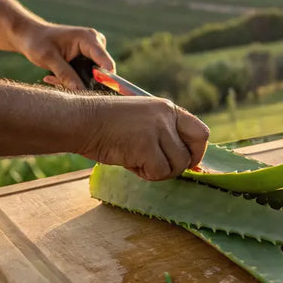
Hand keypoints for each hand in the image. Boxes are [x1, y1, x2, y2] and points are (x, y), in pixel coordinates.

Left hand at [14, 21, 114, 89]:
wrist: (29, 35)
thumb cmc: (37, 42)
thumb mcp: (48, 58)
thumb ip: (65, 74)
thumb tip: (80, 91)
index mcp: (89, 39)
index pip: (106, 63)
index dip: (105, 80)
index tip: (94, 94)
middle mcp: (95, 44)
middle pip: (100, 72)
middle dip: (82, 83)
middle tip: (58, 83)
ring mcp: (93, 52)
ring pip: (92, 76)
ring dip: (73, 82)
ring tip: (52, 79)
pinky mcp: (88, 58)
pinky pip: (85, 75)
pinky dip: (71, 79)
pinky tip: (53, 77)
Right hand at [78, 97, 209, 180]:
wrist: (81, 120)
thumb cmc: (108, 125)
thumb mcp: (143, 121)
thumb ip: (164, 135)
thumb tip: (186, 162)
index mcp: (168, 109)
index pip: (201, 133)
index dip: (196, 152)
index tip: (186, 162)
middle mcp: (166, 117)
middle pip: (190, 155)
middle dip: (177, 167)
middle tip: (157, 167)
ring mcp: (157, 130)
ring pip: (176, 166)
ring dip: (158, 172)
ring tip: (137, 161)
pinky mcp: (145, 145)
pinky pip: (159, 172)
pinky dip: (145, 174)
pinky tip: (130, 162)